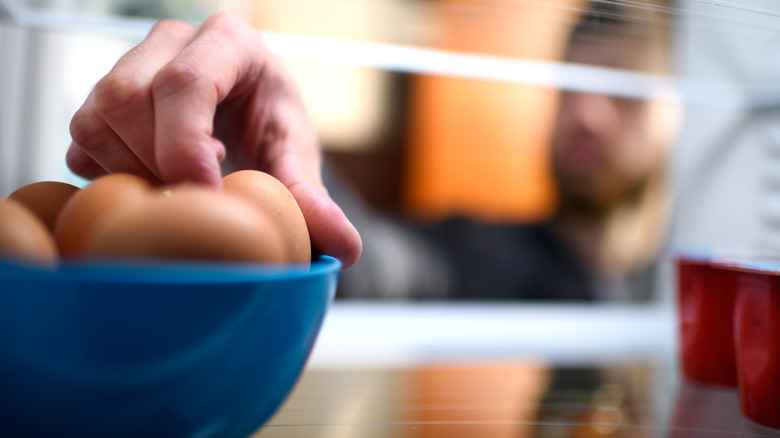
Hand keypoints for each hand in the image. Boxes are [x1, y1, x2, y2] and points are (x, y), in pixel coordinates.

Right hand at [67, 12, 360, 267]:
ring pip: (97, 118)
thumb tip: (345, 248)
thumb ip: (313, 199)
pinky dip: (109, 174)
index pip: (187, 83)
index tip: (205, 195)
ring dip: (132, 170)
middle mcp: (172, 42)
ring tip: (180, 183)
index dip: (186, 146)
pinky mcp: (99, 99)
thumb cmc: (270, 126)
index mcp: (228, 42)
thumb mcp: (295, 156)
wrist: (244, 117)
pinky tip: (152, 179)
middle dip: (158, 163)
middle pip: (130, 99)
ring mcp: (129, 64)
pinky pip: (81, 140)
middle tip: (198, 193)